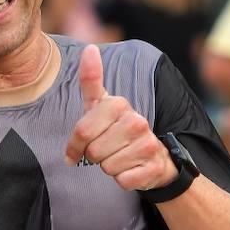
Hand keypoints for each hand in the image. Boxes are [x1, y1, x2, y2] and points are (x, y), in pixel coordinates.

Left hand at [64, 45, 175, 190]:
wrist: (154, 156)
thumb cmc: (117, 129)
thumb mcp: (102, 104)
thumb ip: (91, 79)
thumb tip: (89, 48)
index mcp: (120, 104)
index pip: (82, 132)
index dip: (75, 145)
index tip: (79, 147)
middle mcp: (137, 121)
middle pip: (93, 152)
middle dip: (94, 156)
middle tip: (107, 150)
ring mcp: (147, 144)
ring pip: (107, 167)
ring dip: (109, 167)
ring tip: (120, 156)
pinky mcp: (153, 168)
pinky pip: (122, 180)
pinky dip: (122, 179)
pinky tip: (131, 168)